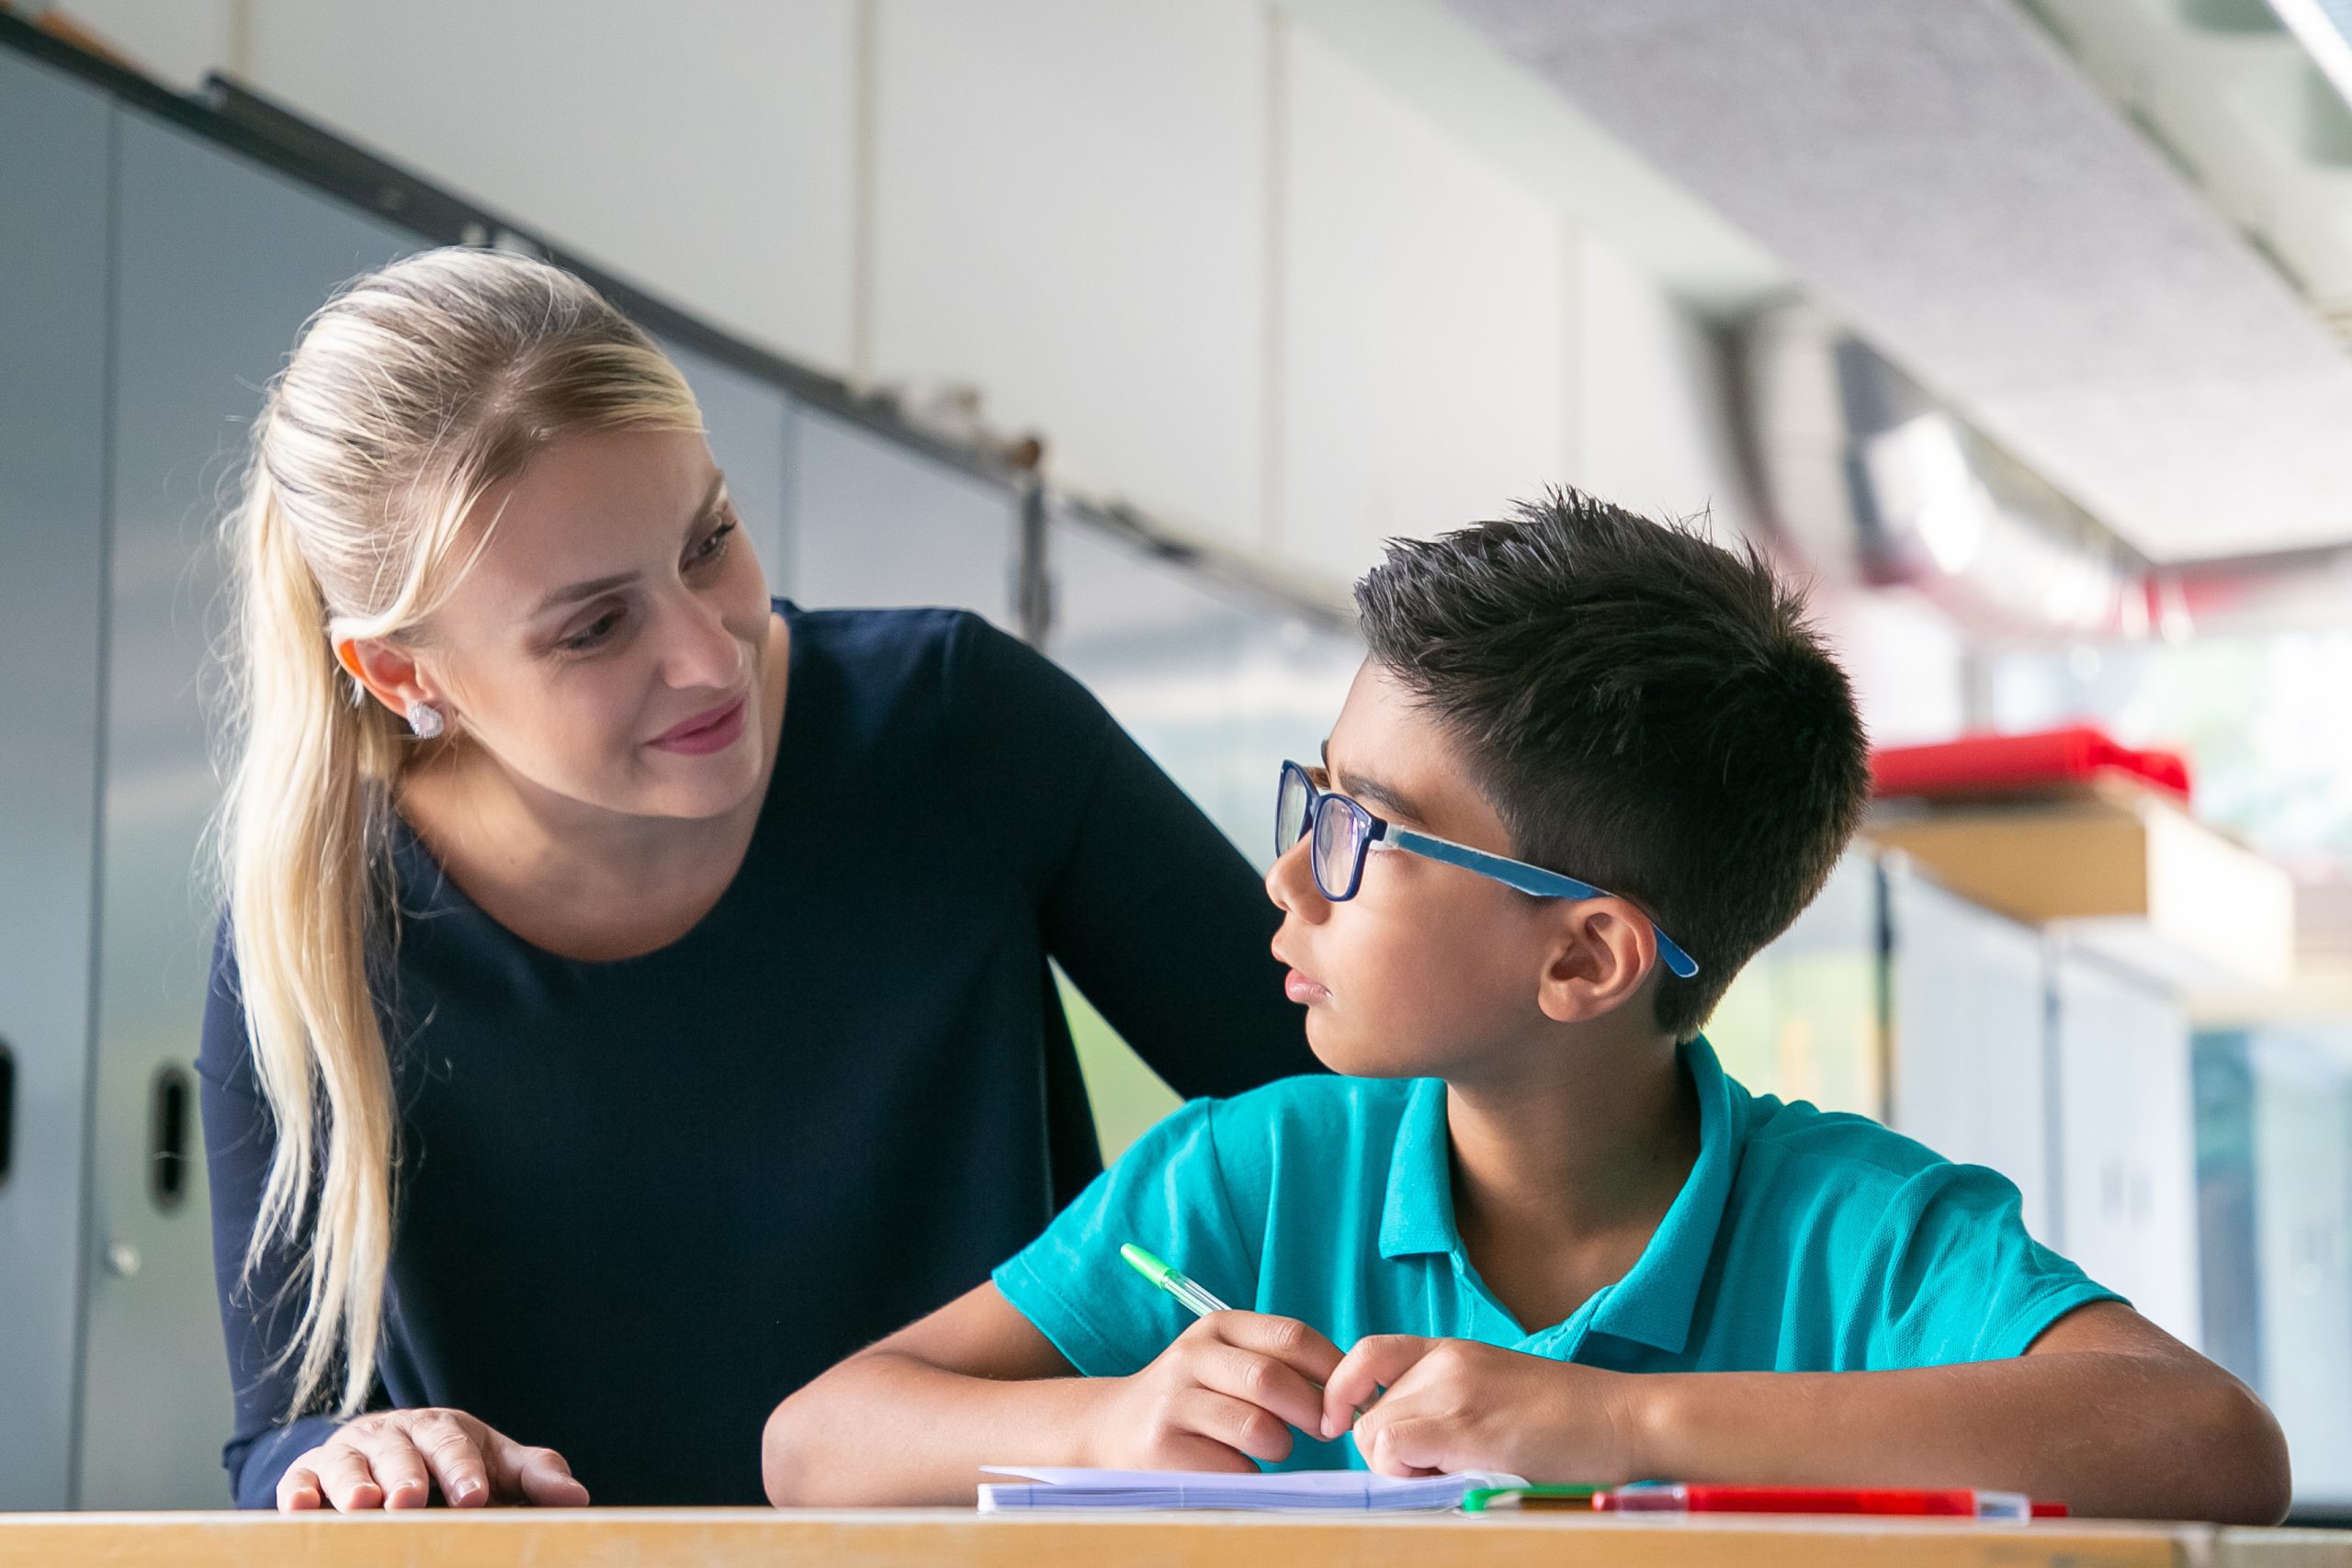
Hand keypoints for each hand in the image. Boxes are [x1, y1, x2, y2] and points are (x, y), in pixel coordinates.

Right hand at [275, 1407, 589, 1510]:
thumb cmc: (454, 1466)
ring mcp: (348, 1452)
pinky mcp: (310, 1473)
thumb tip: (579, 1499)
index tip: (474, 1498)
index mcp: (442, 1428)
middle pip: (400, 1451)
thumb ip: (534, 1477)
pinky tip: (301, 1506)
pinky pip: (299, 1479)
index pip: (454, 1444)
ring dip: (352, 1483)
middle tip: (410, 1499)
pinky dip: (296, 1491)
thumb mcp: (496, 1465)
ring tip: (362, 1505)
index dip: (463, 1470)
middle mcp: (392, 1434)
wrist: (389, 1455)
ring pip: (348, 1463)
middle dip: (406, 1474)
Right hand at [1084, 1312, 1344, 1472]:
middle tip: (1324, 1431)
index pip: (1293, 1337)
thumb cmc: (1196, 1395)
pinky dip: (1249, 1472)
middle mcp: (1192, 1356)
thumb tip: (1352, 1386)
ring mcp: (1174, 1402)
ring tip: (1271, 1445)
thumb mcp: (1229, 1360)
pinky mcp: (1163, 1449)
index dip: (1333, 1371)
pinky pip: (1233, 1467)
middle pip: (1273, 1380)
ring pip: (1257, 1428)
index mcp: (1219, 1326)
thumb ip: (1282, 1363)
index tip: (1348, 1399)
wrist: (1113, 1427)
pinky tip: (1232, 1462)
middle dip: (1313, 1413)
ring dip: (1280, 1446)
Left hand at [1320, 1336, 1637, 1480]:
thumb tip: (1394, 1441)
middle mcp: (1444, 1362)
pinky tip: (1457, 1480)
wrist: (1626, 1418)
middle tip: (1442, 1472)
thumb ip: (1445, 1402)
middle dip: (1389, 1454)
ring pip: (1374, 1435)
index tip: (1341, 1425)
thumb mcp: (1496, 1392)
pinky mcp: (1463, 1424)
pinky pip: (1394, 1449)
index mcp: (1450, 1351)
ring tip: (1458, 1475)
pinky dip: (1410, 1476)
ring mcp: (1451, 1390)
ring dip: (1403, 1470)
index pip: (1366, 1354)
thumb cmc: (1571, 1420)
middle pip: (1368, 1413)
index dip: (1341, 1391)